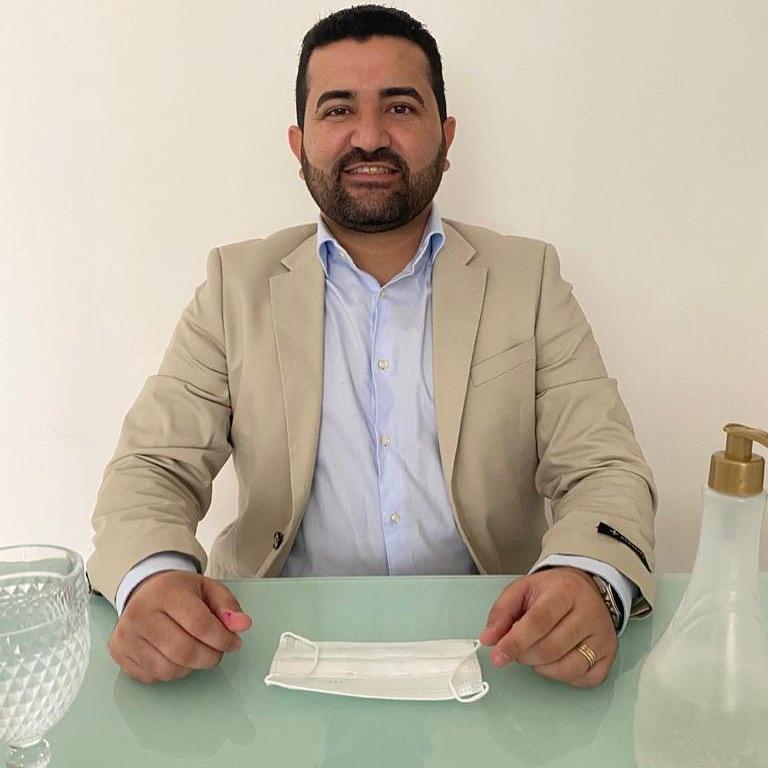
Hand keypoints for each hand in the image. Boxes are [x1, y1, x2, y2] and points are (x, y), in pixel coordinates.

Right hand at [108, 570, 252, 683]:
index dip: (222, 639)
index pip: (199, 624)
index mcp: (166, 592)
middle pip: (184, 651)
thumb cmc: (179, 592)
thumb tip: (243, 625)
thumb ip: (227, 606)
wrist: (144, 590)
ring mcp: (126, 636)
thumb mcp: (208, 589)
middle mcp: (140, 614)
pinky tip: (174, 655)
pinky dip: (172, 671)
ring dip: (191, 667)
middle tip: (218, 652)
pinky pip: (153, 677)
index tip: (234, 643)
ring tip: (197, 651)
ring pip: (169, 670)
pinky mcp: (119, 654)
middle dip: (210, 657)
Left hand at [478, 567, 616, 687]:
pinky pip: (585, 679)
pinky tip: (554, 662)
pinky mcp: (609, 654)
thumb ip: (501, 612)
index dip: (515, 642)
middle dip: (525, 655)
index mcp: (565, 591)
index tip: (498, 655)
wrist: (585, 586)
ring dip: (542, 668)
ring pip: (568, 667)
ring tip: (534, 653)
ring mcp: (602, 636)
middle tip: (516, 649)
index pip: (538, 622)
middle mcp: (589, 613)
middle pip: (551, 648)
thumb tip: (488, 639)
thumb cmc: (552, 590)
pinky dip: (563, 677)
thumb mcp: (522, 590)